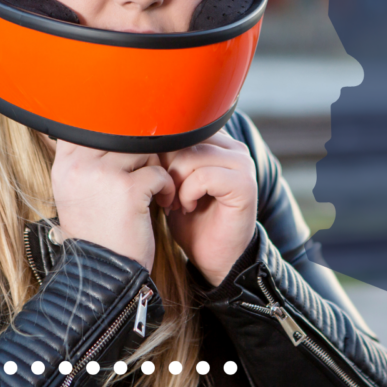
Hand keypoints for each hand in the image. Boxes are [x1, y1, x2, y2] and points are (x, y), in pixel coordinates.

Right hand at [50, 141, 173, 272]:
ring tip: (155, 192)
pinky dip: (166, 187)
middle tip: (147, 177)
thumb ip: (89, 164)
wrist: (105, 276)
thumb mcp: (79, 196)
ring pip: (142, 150)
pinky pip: (158, 172)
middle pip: (122, 135)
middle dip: (141, 155)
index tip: (129, 158)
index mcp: (65, 167)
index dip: (116, 136)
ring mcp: (102, 176)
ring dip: (155, 169)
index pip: (91, 127)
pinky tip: (162, 204)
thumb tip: (111, 131)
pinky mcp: (128, 189)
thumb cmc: (99, 236)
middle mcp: (79, 167)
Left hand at [158, 131, 257, 286]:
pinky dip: (188, 194)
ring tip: (176, 203)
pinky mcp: (244, 185)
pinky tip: (187, 207)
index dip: (162, 153)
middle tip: (167, 195)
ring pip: (191, 157)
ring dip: (176, 184)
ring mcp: (242, 165)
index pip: (182, 129)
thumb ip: (168, 158)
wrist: (214, 257)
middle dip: (166, 169)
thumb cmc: (192, 221)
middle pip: (185, 140)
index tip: (159, 180)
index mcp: (219, 144)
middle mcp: (234, 149)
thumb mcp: (174, 183)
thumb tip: (142, 139)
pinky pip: (203, 176)